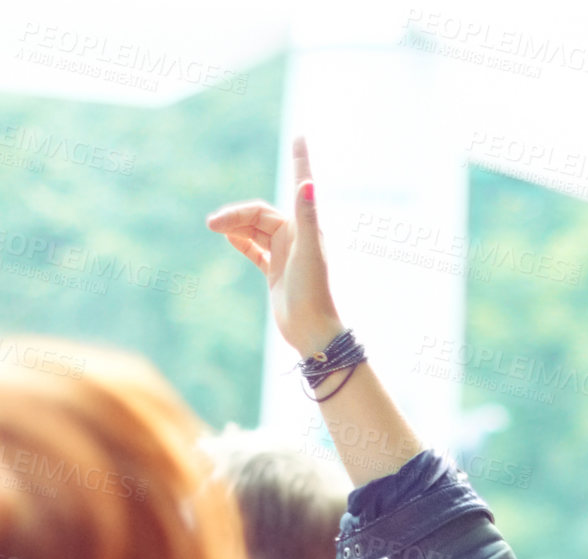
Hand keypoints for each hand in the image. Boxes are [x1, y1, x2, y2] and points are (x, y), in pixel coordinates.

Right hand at [207, 136, 343, 358]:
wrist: (312, 330)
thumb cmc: (314, 291)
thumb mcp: (309, 251)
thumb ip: (307, 216)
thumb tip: (307, 183)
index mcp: (308, 228)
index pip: (301, 184)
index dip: (299, 160)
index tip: (299, 136)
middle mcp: (298, 237)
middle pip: (261, 214)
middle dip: (236, 215)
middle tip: (211, 224)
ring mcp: (286, 254)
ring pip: (254, 230)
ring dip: (234, 226)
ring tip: (213, 228)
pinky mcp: (275, 272)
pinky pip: (254, 249)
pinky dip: (240, 241)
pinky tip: (226, 237)